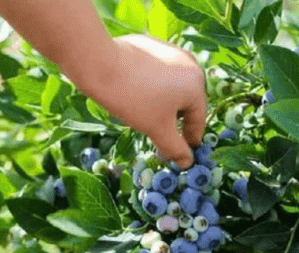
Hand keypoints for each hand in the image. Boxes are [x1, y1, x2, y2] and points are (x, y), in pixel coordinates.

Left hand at [84, 34, 206, 168]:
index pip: (197, 120)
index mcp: (196, 83)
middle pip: (186, 102)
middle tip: (159, 136)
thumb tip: (188, 162)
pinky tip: (137, 95)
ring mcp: (171, 50)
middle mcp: (190, 63)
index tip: (179, 154)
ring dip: (164, 105)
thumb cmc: (134, 99)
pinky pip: (159, 73)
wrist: (100, 64)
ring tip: (146, 117)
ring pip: (173, 87)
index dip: (188, 141)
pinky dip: (153, 87)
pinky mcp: (153, 44)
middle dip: (174, 122)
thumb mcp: (157, 129)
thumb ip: (176, 148)